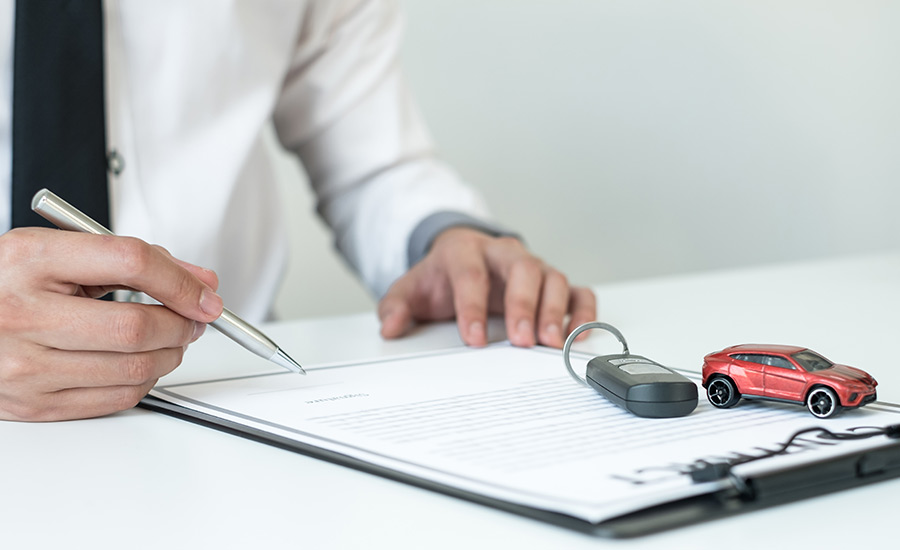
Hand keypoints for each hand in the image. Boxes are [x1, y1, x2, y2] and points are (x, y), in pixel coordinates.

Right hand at [0, 228, 222, 420]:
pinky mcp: (31, 403)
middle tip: (193, 318)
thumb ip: (129, 259)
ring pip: (134, 368)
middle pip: (136, 326)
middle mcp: (23, 313)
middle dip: (182, 324)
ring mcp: (25, 364)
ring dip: (171, 355)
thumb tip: (198, 281)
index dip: (181, 280)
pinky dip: (145, 381)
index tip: (205, 293)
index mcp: (30, 260)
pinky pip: (115, 399)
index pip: (131, 261)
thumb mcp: (56, 253)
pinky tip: (142, 363)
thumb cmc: (6, 285)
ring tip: (170, 339)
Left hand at [378, 227, 595, 347]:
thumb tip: (390, 327)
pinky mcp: (551, 284)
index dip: (472, 306)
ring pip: (553, 278)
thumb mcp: (411, 289)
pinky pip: (578, 291)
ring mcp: (532, 267)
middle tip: (522, 340)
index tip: (473, 338)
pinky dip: (583, 312)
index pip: (471, 274)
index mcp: (466, 251)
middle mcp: (504, 254)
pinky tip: (576, 336)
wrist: (460, 257)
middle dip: (523, 305)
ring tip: (551, 343)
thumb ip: (396, 307)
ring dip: (555, 311)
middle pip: (521, 269)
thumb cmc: (441, 277)